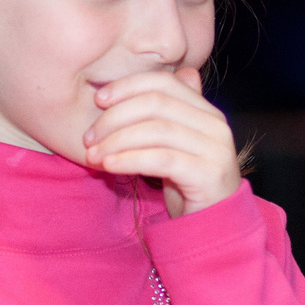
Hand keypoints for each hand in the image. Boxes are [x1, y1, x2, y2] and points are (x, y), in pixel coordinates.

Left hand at [83, 66, 241, 216]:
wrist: (212, 226)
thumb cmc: (186, 185)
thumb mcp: (173, 145)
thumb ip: (165, 114)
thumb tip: (162, 78)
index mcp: (206, 111)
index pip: (164, 82)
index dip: (127, 86)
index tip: (98, 99)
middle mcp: (216, 125)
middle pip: (156, 103)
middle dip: (114, 117)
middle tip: (88, 137)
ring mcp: (216, 149)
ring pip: (156, 130)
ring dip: (116, 141)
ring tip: (92, 155)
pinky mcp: (209, 175)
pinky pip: (161, 159)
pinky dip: (129, 159)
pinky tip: (108, 165)